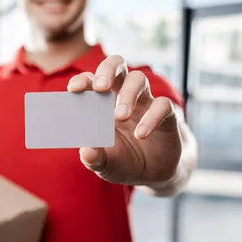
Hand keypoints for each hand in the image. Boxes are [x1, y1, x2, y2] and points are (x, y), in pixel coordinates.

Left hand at [67, 55, 181, 186]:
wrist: (152, 175)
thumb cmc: (122, 162)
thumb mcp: (105, 164)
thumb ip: (94, 158)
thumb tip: (86, 151)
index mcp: (102, 103)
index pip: (91, 81)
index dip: (82, 80)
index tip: (73, 89)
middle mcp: (123, 96)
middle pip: (117, 66)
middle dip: (107, 71)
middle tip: (100, 88)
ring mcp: (145, 103)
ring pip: (138, 79)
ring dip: (128, 94)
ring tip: (120, 116)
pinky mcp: (167, 115)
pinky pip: (162, 105)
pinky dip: (151, 118)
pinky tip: (140, 134)